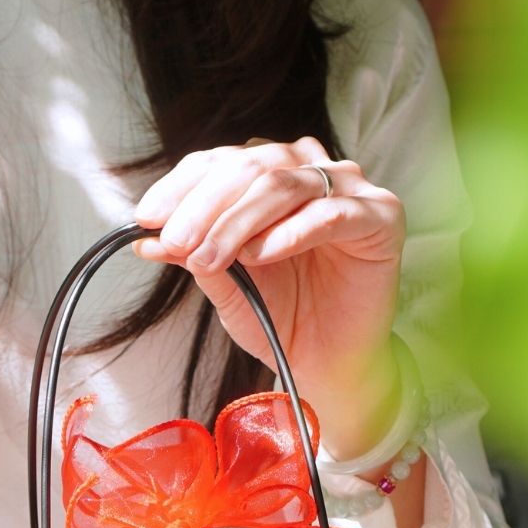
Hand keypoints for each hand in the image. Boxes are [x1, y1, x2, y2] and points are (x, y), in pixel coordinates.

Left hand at [134, 136, 405, 454]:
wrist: (328, 365)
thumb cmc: (283, 319)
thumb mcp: (228, 285)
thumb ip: (195, 255)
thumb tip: (148, 238)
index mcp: (273, 175)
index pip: (221, 163)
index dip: (181, 188)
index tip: (147, 220)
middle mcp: (311, 170)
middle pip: (250, 167)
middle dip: (205, 207)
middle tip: (175, 243)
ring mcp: (350, 189)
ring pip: (283, 185)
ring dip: (238, 222)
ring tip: (211, 257)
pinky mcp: (380, 217)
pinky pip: (329, 214)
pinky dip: (289, 233)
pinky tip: (260, 255)